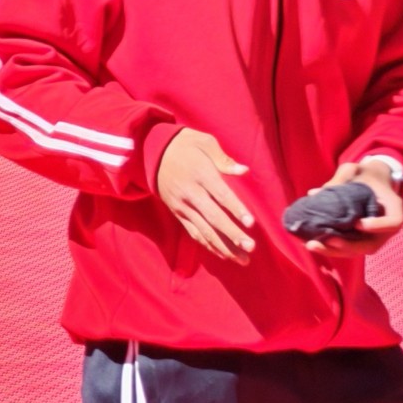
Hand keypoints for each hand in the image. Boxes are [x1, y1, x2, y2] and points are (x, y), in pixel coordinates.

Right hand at [157, 128, 254, 265]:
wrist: (152, 152)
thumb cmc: (185, 145)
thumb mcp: (204, 142)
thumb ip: (223, 159)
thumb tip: (243, 170)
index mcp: (200, 174)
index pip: (220, 195)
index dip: (236, 209)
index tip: (251, 223)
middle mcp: (190, 193)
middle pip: (213, 217)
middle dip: (232, 234)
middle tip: (251, 248)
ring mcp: (182, 206)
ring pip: (204, 230)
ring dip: (223, 246)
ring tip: (242, 259)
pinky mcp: (177, 213)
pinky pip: (194, 232)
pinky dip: (208, 245)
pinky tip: (224, 254)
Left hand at [302, 159, 402, 257]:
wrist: (368, 182)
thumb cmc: (363, 175)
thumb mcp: (355, 169)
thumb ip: (341, 177)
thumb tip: (314, 194)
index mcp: (393, 209)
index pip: (392, 223)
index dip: (377, 226)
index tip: (358, 223)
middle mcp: (385, 228)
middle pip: (371, 245)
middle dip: (348, 246)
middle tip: (328, 241)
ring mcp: (371, 237)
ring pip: (356, 251)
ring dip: (334, 251)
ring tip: (312, 245)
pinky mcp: (358, 240)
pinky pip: (346, 248)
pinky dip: (329, 248)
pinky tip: (309, 242)